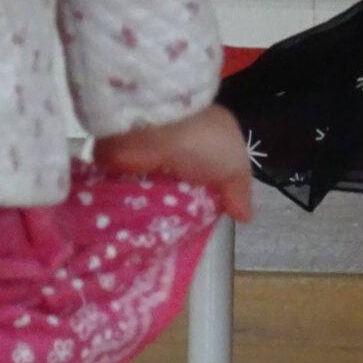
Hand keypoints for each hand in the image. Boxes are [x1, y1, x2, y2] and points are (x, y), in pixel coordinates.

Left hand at [92, 103, 253, 222]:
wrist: (153, 123)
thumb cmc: (201, 141)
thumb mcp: (235, 164)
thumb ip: (239, 190)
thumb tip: (246, 215)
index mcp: (203, 142)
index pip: (207, 177)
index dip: (210, 200)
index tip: (210, 224)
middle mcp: (172, 147)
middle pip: (179, 187)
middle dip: (181, 210)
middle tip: (183, 239)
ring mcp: (143, 156)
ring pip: (152, 193)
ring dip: (154, 210)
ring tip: (159, 238)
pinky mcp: (116, 166)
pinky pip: (125, 193)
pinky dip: (129, 207)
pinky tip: (136, 226)